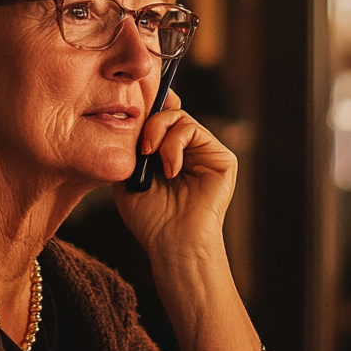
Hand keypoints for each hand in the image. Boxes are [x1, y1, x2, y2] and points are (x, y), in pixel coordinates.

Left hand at [113, 91, 260, 350]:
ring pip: (180, 118)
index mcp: (167, 153)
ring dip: (160, 135)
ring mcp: (206, 152)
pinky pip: (193, 129)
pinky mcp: (221, 158)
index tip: (130, 111)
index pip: (159, 118)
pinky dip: (175, 144)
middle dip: (150, 123)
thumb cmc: (149, 218)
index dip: (147, 108)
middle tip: (141, 149)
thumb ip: (131, 145)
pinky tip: (171, 170)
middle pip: (169, 113)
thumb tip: (129, 113)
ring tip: (154, 162)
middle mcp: (188, 150)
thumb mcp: (128, 175)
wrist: (172, 243)